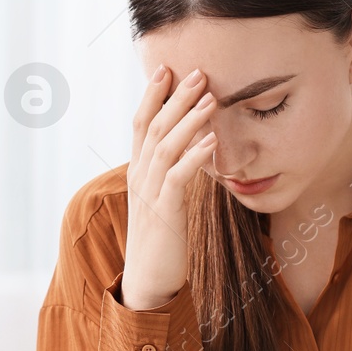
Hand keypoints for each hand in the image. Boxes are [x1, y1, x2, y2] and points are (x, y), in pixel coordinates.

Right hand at [121, 65, 218, 309]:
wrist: (148, 280)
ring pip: (166, 147)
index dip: (152, 96)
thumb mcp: (163, 200)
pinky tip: (213, 141)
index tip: (167, 70)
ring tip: (211, 99)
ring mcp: (150, 194)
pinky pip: (179, 178)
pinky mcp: (165, 213)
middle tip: (198, 73)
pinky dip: (195, 156)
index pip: (141, 124)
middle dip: (175, 98)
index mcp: (138, 171)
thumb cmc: (161, 240)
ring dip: (189, 120)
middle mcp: (140, 177)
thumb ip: (170, 174)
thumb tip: (189, 151)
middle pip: (154, 128)